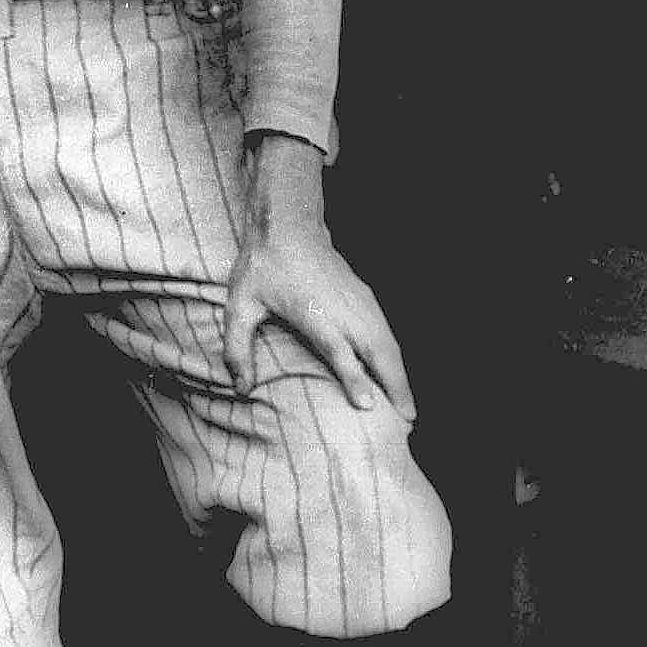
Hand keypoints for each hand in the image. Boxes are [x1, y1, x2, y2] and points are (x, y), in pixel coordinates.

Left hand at [221, 135, 415, 418]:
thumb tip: (240, 388)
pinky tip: (398, 374)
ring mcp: (358, 300)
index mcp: (313, 311)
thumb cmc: (263, 266)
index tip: (368, 405)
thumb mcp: (240, 304)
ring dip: (401, 373)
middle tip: (407, 421)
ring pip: (388, 341)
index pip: (339, 349)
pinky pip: (386, 330)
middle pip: (377, 349)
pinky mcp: (364, 295)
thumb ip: (237, 347)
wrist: (288, 225)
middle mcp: (342, 307)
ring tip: (409, 407)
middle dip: (395, 385)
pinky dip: (396, 355)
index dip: (354, 377)